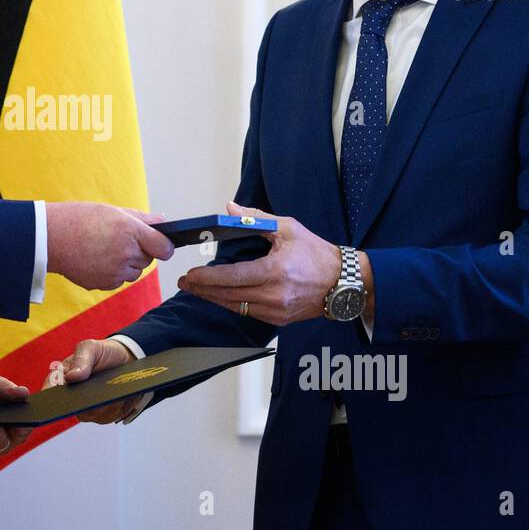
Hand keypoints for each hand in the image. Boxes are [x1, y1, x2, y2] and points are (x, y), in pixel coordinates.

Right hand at [42, 338, 144, 423]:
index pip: (50, 387)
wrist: (126, 361)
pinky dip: (115, 407)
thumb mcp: (92, 348)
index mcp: (63, 377)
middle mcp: (72, 396)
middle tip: (93, 399)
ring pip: (90, 414)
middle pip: (70, 407)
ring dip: (102, 405)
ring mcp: (87, 408)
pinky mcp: (102, 415)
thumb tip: (71, 377)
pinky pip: (106, 416)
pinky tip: (121, 398)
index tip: (54, 398)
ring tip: (112, 394)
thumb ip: (82, 359)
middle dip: (82, 404)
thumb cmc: (103, 353)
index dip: (50, 394)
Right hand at [46, 202, 174, 290]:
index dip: (163, 245)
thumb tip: (164, 221)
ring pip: (133, 272)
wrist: (50, 238)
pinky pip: (118, 280)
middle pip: (148, 259)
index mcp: (130, 231)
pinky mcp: (104, 284)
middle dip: (139, 251)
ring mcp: (115, 271)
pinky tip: (96, 259)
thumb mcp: (113, 211)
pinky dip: (112, 273)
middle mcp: (126, 253)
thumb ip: (142, 219)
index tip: (159, 244)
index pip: (164, 247)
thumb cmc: (79, 219)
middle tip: (117, 239)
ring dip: (126, 264)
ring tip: (104, 249)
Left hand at [177, 202, 345, 325]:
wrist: (344, 283)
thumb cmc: (318, 254)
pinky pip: (248, 313)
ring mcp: (277, 311)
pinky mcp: (280, 320)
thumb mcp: (288, 228)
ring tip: (196, 289)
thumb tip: (230, 210)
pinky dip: (231, 304)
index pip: (233, 278)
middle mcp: (274, 296)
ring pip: (235, 307)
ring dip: (213, 298)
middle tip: (184, 282)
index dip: (208, 278)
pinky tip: (220, 296)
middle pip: (228, 296)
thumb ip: (256, 220)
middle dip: (203, 289)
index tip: (191, 274)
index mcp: (275, 272)